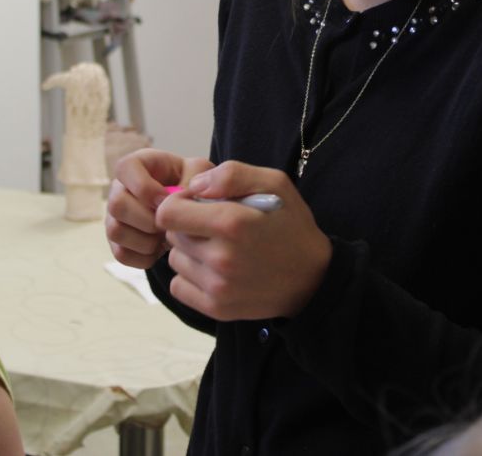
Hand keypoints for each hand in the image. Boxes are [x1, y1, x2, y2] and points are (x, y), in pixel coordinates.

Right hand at [106, 149, 213, 268]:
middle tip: (170, 224)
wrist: (189, 209)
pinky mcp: (117, 241)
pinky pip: (121, 254)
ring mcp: (114, 216)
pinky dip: (144, 257)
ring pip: (115, 231)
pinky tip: (161, 249)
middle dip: (148, 219)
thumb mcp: (200, 172)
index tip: (167, 200)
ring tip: (168, 238)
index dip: (145, 187)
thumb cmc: (193, 184)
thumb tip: (182, 195)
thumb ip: (197, 176)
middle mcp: (119, 188)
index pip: (125, 168)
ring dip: (146, 240)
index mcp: (138, 164)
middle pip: (116, 204)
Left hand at [156, 161, 332, 320]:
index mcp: (232, 223)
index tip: (196, 204)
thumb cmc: (291, 225)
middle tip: (215, 228)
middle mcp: (221, 258)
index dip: (178, 203)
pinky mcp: (216, 308)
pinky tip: (214, 271)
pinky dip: (190, 277)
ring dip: (189, 252)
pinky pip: (179, 286)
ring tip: (219, 249)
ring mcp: (218, 287)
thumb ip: (231, 174)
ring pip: (175, 260)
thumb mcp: (274, 183)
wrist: (313, 278)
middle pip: (171, 235)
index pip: (168, 213)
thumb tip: (193, 186)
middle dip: (187, 227)